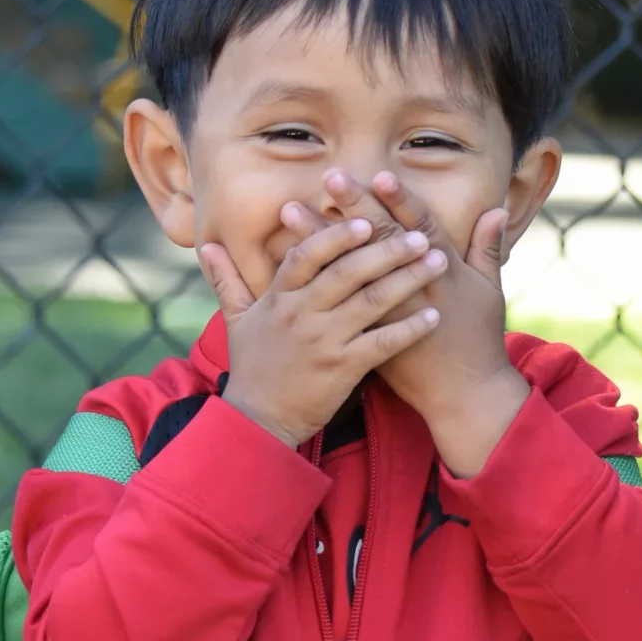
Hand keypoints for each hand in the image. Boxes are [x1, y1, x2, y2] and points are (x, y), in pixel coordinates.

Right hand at [201, 215, 447, 447]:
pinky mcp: (343, 369)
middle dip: (386, 250)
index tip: (366, 219)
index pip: (307, 256)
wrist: (259, 421)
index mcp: (279, 298)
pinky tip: (434, 316)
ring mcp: (324, 342)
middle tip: (419, 235)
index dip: (336, 235)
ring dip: (407, 280)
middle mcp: (302, 315)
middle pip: (347, 273)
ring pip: (371, 302)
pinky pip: (382, 343)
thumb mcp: (236, 320)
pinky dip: (410, 329)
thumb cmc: (252, 366)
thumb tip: (206, 244)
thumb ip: (226, 279)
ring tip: (436, 262)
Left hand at [285, 170, 529, 474]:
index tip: (380, 175)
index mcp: (445, 271)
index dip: (401, 200)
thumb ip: (487, 248)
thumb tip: (497, 208)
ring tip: (291, 209)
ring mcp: (387, 312)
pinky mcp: (367, 334)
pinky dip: (313, 281)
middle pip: (380, 239)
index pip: (421, 226)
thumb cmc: (478, 339)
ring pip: (349, 266)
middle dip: (355, 206)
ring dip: (320, 236)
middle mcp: (413, 286)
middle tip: (331, 176)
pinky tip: (289, 262)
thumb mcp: (490, 291)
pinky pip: (335, 301)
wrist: (464, 394)